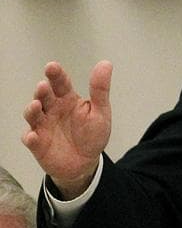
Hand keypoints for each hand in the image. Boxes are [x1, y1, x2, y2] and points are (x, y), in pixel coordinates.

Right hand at [21, 60, 113, 198]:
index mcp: (67, 100)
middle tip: (44, 86)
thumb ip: (100, 89)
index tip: (52, 66)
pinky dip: (30, 137)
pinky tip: (33, 135)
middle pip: (44, 97)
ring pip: (33, 115)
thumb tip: (105, 64)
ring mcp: (43, 126)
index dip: (55, 75)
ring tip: (36, 105)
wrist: (86, 163)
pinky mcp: (38, 143)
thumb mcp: (100, 112)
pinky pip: (31, 139)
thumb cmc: (91, 135)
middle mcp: (52, 110)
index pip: (60, 83)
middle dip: (42, 91)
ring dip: (32, 110)